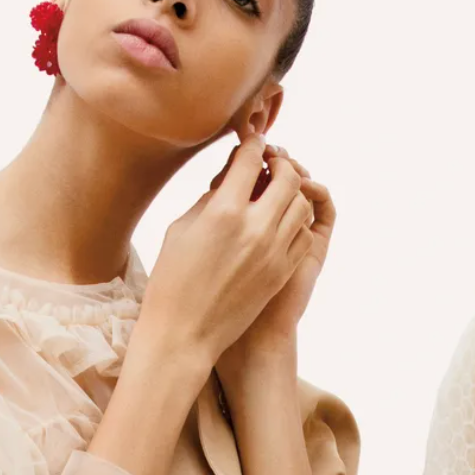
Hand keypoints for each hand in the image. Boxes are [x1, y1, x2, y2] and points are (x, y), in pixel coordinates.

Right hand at [135, 136, 317, 379]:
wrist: (184, 333)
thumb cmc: (172, 280)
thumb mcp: (181, 229)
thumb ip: (211, 198)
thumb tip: (233, 178)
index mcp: (223, 212)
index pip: (250, 160)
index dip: (253, 143)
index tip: (252, 141)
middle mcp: (255, 228)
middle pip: (287, 177)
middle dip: (281, 163)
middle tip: (270, 163)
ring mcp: (274, 252)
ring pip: (302, 204)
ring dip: (292, 192)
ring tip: (277, 192)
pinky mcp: (282, 272)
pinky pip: (303, 234)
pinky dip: (296, 220)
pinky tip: (280, 221)